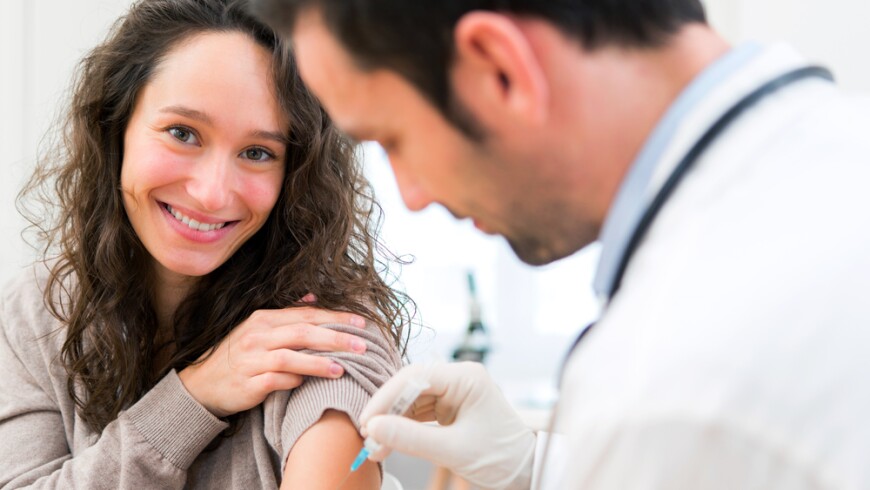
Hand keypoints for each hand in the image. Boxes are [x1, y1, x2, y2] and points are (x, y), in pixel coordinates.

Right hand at [178, 301, 367, 416]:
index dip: (335, 318)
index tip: (360, 323)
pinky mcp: (247, 384)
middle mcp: (257, 336)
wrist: (201, 385)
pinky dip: (293, 381)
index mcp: (263, 319)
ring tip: (342, 368)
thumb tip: (313, 298)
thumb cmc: (238, 356)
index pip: (305, 315)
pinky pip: (275, 381)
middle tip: (361, 345)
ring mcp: (251, 360)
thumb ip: (286, 314)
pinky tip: (308, 384)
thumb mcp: (258, 328)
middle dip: (335, 338)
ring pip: (290, 358)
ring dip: (318, 363)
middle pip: (302, 333)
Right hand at [359, 362, 535, 489]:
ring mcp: (454, 393)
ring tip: (375, 446)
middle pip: (410, 387)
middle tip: (367, 436)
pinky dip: (403, 429)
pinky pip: (419, 414)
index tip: (367, 420)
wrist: (524, 471)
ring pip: (411, 401)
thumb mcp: (452, 450)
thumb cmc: (500, 457)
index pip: (415, 376)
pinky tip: (389, 444)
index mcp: (465, 377)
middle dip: (388, 412)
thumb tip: (374, 428)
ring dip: (392, 423)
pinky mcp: (450, 409)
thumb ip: (411, 438)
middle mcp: (459, 379)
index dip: (387, 397)